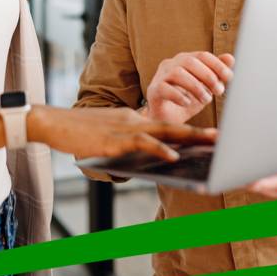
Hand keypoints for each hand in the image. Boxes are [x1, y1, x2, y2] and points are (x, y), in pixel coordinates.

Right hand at [28, 105, 216, 161]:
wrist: (52, 122)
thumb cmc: (78, 132)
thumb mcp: (108, 134)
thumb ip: (127, 142)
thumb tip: (144, 156)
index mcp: (133, 119)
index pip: (166, 124)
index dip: (189, 130)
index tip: (210, 136)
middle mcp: (134, 120)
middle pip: (173, 125)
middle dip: (199, 132)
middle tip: (223, 137)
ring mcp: (125, 129)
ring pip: (164, 131)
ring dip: (189, 137)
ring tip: (210, 144)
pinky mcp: (114, 139)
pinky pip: (142, 143)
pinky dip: (160, 149)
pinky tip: (173, 156)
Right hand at [144, 51, 233, 123]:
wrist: (168, 121)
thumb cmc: (187, 101)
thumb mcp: (206, 88)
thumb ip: (217, 74)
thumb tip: (230, 58)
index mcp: (185, 60)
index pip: (202, 55)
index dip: (217, 64)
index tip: (229, 77)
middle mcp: (171, 64)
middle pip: (190, 61)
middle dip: (208, 75)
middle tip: (219, 91)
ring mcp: (160, 76)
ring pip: (177, 73)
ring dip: (196, 86)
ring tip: (206, 100)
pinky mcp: (153, 90)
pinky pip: (164, 88)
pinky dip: (179, 95)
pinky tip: (188, 103)